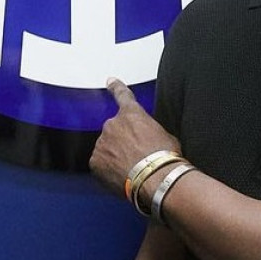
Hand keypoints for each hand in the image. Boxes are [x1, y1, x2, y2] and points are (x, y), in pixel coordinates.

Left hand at [89, 79, 181, 195]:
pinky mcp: (95, 161)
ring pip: (106, 148)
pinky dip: (108, 170)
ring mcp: (102, 142)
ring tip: (133, 170)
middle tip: (137, 157)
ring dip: (115, 156)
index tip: (110, 81)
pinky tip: (122, 176)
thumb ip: (149, 129)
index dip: (116, 87)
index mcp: (131, 114)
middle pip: (114, 131)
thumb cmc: (165, 157)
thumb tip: (148, 137)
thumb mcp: (164, 135)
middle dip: (122, 142)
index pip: (122, 95)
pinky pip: (100, 164)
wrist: (156, 178)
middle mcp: (112, 124)